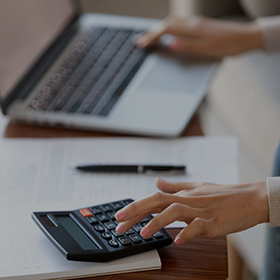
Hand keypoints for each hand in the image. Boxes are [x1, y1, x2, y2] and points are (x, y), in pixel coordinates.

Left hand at [115, 177, 268, 244]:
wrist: (249, 198)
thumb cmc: (223, 194)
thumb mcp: (196, 187)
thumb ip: (174, 186)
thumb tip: (156, 181)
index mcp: (183, 194)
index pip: (154, 198)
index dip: (135, 207)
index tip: (119, 216)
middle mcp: (188, 200)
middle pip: (158, 201)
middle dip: (137, 211)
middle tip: (120, 223)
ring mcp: (201, 210)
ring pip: (175, 211)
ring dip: (158, 222)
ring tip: (144, 233)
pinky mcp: (213, 221)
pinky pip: (198, 226)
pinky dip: (187, 232)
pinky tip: (177, 240)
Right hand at [135, 16, 263, 57]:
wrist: (246, 37)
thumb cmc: (228, 45)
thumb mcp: (207, 49)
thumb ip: (187, 47)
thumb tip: (171, 45)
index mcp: (192, 29)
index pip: (166, 31)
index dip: (152, 37)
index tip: (141, 43)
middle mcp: (192, 23)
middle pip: (166, 24)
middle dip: (151, 32)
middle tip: (140, 40)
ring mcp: (196, 23)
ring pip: (172, 23)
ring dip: (159, 29)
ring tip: (150, 37)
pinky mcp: (200, 25)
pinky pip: (179, 24)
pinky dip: (168, 28)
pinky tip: (168, 33)